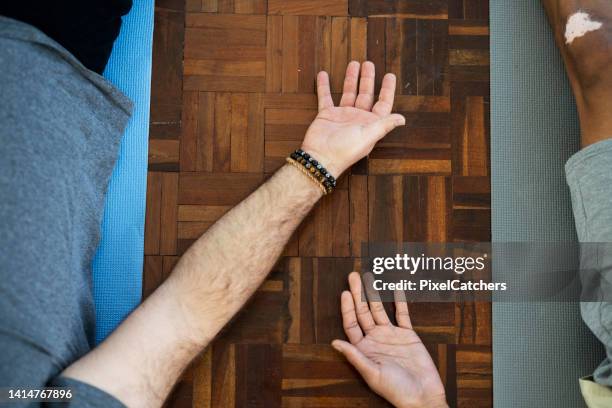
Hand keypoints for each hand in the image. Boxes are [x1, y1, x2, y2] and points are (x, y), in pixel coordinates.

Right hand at [301, 61, 405, 177]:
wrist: (321, 158)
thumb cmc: (346, 150)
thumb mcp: (368, 136)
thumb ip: (384, 124)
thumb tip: (403, 119)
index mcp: (370, 123)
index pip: (382, 103)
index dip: (387, 90)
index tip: (389, 75)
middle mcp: (357, 118)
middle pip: (365, 94)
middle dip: (368, 79)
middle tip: (369, 64)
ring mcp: (342, 116)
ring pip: (348, 93)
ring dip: (351, 79)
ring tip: (353, 63)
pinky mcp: (326, 115)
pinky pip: (326, 97)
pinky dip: (324, 86)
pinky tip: (323, 74)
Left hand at [332, 273, 447, 407]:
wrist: (423, 396)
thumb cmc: (396, 390)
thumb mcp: (372, 373)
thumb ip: (355, 356)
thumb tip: (334, 342)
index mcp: (364, 349)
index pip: (352, 323)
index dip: (347, 308)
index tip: (345, 292)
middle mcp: (375, 340)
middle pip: (364, 312)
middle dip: (358, 294)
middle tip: (353, 276)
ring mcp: (391, 336)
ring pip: (380, 310)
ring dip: (374, 294)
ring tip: (369, 277)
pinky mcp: (408, 335)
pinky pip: (403, 314)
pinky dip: (400, 301)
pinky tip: (396, 288)